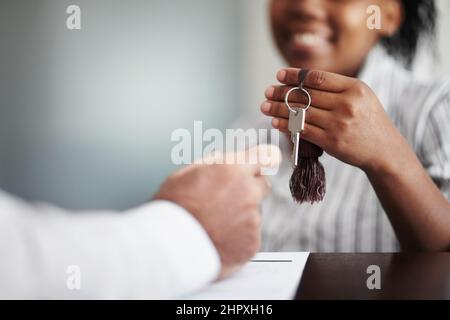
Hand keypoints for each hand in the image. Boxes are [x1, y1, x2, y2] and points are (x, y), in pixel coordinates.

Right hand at [154, 145, 281, 277]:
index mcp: (233, 170)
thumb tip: (229, 159)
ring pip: (254, 212)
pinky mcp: (252, 242)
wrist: (169, 247)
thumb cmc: (173, 209)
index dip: (265, 159)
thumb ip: (215, 163)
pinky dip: (238, 237)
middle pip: (263, 184)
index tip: (264, 163)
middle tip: (226, 199)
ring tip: (215, 223)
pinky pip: (250, 235)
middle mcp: (248, 192)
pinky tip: (219, 237)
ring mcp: (252, 219)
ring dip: (240, 215)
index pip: (268, 155)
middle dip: (249, 189)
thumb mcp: (186, 173)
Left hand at [261, 68, 409, 172]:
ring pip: (301, 113)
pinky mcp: (332, 142)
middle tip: (267, 91)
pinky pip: (303, 130)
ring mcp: (339, 123)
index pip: (317, 78)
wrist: (384, 150)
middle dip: (282, 92)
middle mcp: (347, 104)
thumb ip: (337, 88)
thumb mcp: (362, 96)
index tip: (279, 75)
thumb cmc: (369, 121)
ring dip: (278, 109)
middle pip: (306, 95)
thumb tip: (303, 81)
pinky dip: (286, 125)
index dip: (295, 75)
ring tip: (265, 106)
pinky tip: (275, 122)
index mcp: (354, 88)